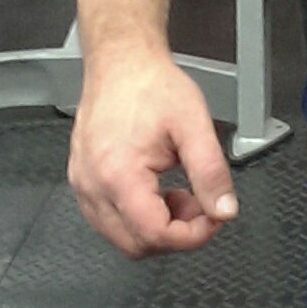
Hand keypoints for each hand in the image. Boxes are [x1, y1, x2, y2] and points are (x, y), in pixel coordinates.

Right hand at [68, 53, 238, 257]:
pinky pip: (108, 220)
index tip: (214, 218)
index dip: (192, 236)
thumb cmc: (151, 86)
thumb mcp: (195, 126)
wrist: (121, 63)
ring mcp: (83, 185)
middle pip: (136, 245)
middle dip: (176, 235)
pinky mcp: (82, 182)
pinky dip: (138, 218)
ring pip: (121, 237)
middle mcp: (93, 186)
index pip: (155, 235)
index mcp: (119, 175)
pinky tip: (157, 192)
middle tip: (200, 205)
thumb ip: (212, 173)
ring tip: (179, 194)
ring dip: (157, 228)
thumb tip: (224, 211)